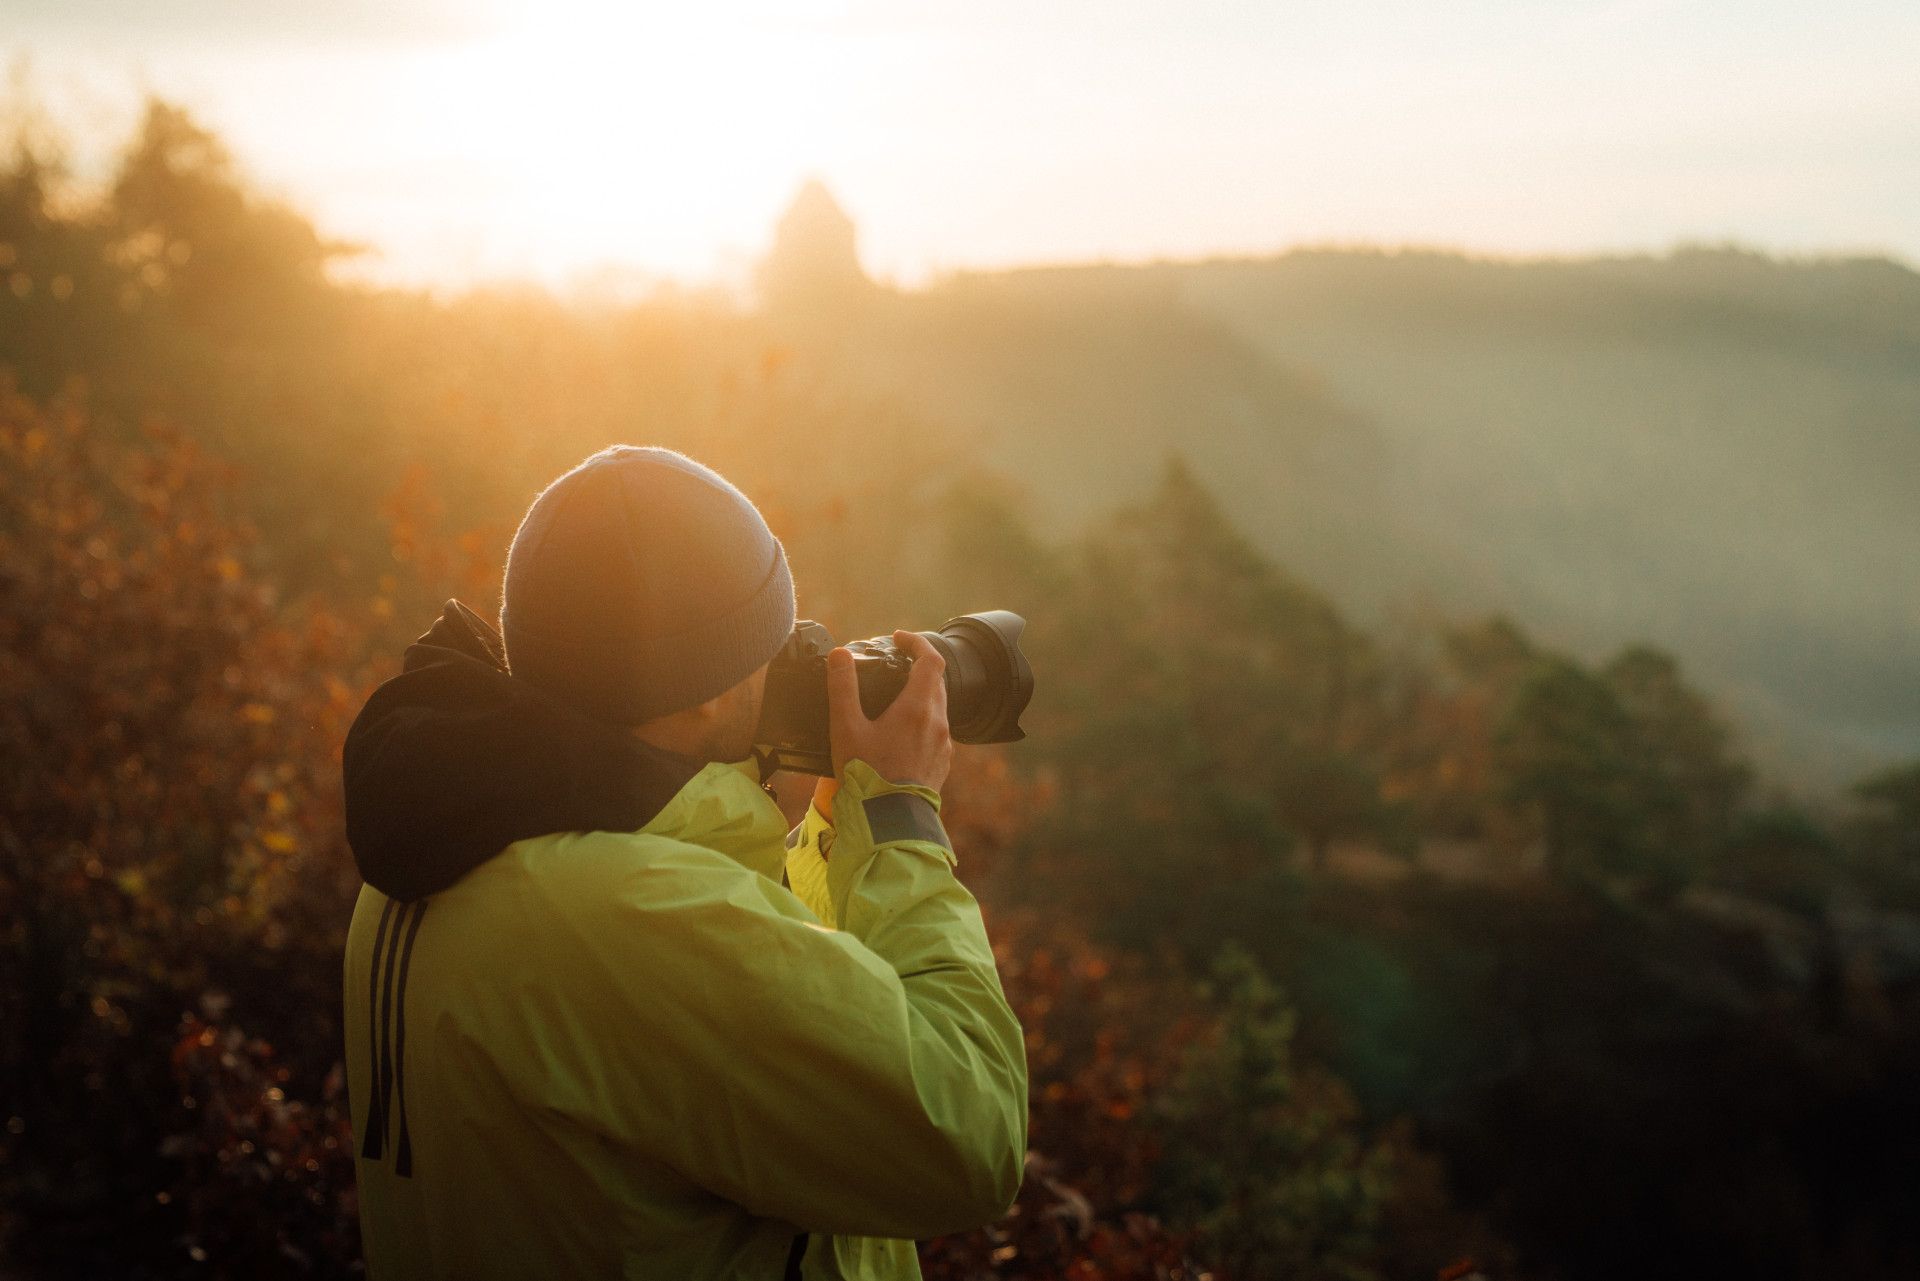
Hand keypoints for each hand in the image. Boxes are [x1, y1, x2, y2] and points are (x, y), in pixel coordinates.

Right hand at [825, 630, 951, 793]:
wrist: (889, 823)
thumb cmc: (866, 776)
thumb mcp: (846, 728)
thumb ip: (843, 688)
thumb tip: (840, 655)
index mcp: (918, 708)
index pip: (930, 659)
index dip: (916, 642)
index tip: (898, 639)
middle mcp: (938, 722)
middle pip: (936, 681)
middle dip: (917, 667)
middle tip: (893, 665)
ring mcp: (943, 744)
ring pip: (938, 707)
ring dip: (920, 695)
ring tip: (893, 699)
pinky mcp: (942, 763)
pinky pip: (937, 731)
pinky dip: (922, 720)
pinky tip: (900, 733)